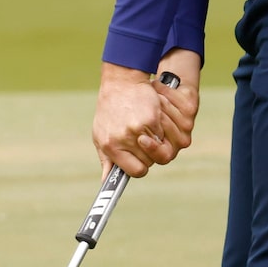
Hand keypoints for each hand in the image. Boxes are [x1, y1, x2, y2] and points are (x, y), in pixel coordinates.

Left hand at [92, 50, 200, 176]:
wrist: (120, 84)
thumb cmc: (109, 112)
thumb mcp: (101, 136)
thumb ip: (108, 160)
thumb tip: (107, 181)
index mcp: (110, 146)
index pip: (137, 171)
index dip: (142, 167)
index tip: (142, 161)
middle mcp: (124, 139)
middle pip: (151, 161)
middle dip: (151, 154)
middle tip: (146, 140)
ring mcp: (139, 129)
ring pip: (162, 148)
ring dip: (161, 141)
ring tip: (151, 130)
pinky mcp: (152, 118)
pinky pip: (166, 134)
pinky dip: (164, 129)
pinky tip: (156, 120)